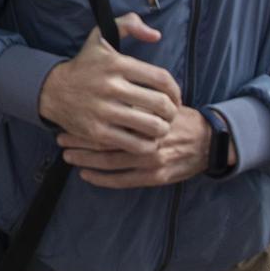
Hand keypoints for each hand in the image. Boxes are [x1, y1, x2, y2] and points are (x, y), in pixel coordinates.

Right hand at [34, 12, 181, 152]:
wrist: (52, 90)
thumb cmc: (83, 65)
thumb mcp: (100, 36)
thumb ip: (129, 25)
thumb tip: (156, 35)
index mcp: (116, 63)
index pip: (161, 78)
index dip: (176, 91)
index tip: (175, 98)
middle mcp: (111, 86)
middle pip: (160, 104)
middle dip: (172, 112)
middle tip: (170, 115)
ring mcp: (103, 111)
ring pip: (151, 126)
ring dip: (162, 130)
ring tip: (160, 128)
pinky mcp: (97, 132)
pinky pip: (134, 144)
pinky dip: (147, 145)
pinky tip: (146, 140)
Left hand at [60, 107, 214, 188]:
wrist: (209, 142)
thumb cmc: (180, 119)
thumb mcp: (161, 102)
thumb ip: (137, 100)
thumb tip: (108, 90)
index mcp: (147, 119)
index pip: (109, 121)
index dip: (85, 122)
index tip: (67, 120)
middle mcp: (147, 141)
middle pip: (105, 141)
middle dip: (80, 141)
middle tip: (60, 139)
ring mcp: (152, 161)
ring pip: (111, 163)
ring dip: (86, 160)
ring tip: (68, 156)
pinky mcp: (157, 177)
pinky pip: (124, 181)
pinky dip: (103, 179)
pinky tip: (87, 175)